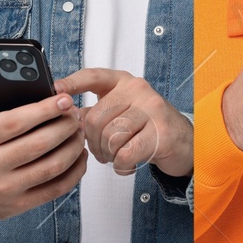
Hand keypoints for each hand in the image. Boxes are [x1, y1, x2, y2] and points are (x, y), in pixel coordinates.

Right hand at [0, 74, 85, 231]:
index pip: (15, 122)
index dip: (44, 110)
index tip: (63, 99)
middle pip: (39, 143)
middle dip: (64, 126)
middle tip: (75, 113)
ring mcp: (6, 188)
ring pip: (51, 166)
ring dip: (72, 147)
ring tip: (79, 131)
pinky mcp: (20, 204)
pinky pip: (55, 189)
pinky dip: (73, 173)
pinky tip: (78, 157)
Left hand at [60, 68, 191, 176]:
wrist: (186, 142)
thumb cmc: (148, 127)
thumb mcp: (121, 112)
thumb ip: (95, 112)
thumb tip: (67, 116)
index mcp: (124, 82)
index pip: (93, 76)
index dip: (72, 83)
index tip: (56, 91)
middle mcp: (138, 90)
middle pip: (95, 118)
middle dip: (94, 142)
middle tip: (102, 152)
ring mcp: (152, 109)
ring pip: (110, 137)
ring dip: (108, 155)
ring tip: (116, 157)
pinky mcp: (161, 133)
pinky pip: (125, 153)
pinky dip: (121, 165)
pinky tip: (127, 164)